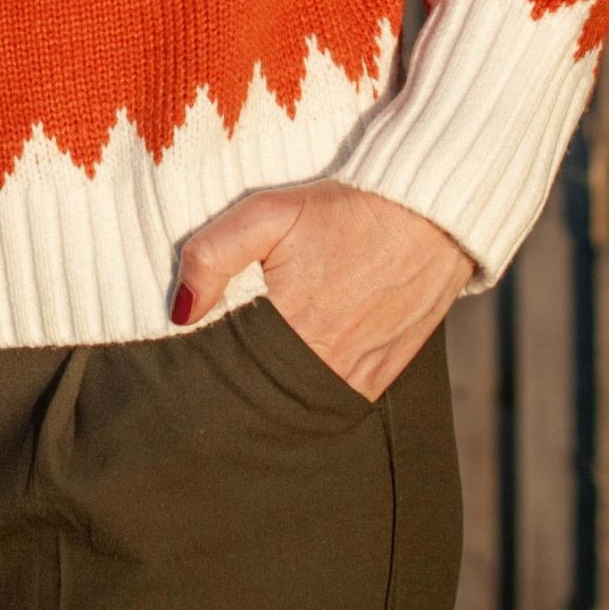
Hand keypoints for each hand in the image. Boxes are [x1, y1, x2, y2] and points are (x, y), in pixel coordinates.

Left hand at [169, 181, 474, 397]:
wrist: (429, 214)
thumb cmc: (344, 208)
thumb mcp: (270, 212)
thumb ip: (214, 255)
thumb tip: (179, 312)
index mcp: (289, 332)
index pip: (228, 373)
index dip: (205, 365)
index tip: (185, 357)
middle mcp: (324, 368)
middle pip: (260, 394)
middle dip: (236, 381)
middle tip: (218, 358)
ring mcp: (356, 380)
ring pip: (296, 401)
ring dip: (273, 388)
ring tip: (256, 360)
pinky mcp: (379, 381)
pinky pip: (331, 398)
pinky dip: (310, 388)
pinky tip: (294, 365)